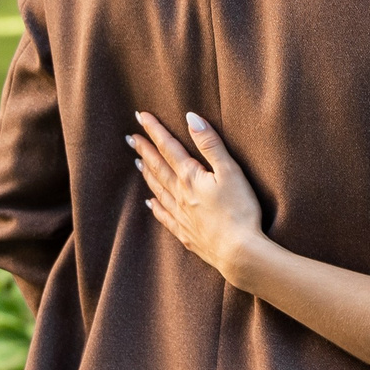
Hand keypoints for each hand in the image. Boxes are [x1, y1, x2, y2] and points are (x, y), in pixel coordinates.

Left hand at [131, 111, 268, 289]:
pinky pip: (165, 217)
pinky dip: (156, 208)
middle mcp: (180, 195)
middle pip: (158, 168)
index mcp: (191, 177)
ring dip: (147, 174)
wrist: (239, 252)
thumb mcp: (230, 171)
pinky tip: (150, 203)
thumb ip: (210, 144)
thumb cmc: (240, 211)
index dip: (155, 130)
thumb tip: (191, 118)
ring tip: (137, 163)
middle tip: (130, 138)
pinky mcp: (187, 234)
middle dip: (144, 150)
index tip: (141, 116)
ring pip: (158, 190)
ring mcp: (181, 216)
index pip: (168, 147)